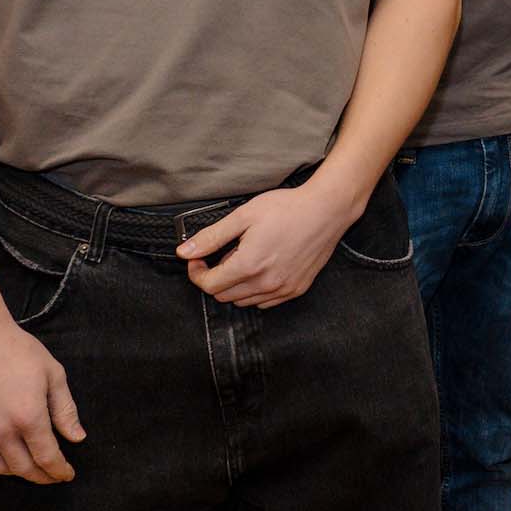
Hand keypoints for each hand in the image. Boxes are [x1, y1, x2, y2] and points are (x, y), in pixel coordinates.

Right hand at [0, 318, 83, 482]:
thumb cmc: (18, 350)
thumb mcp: (52, 374)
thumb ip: (65, 410)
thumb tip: (77, 438)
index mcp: (28, 417)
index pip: (47, 458)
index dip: (59, 471)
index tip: (67, 474)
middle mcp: (0, 430)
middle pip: (23, 469)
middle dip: (41, 476)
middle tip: (51, 475)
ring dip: (16, 471)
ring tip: (29, 465)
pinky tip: (3, 453)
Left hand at [177, 178, 365, 307]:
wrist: (327, 210)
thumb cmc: (288, 208)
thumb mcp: (244, 216)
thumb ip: (211, 237)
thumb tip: (184, 252)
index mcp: (249, 265)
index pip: (209, 286)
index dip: (197, 273)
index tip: (198, 258)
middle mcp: (265, 283)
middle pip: (224, 296)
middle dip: (215, 278)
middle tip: (221, 255)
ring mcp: (282, 289)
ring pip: (243, 301)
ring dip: (235, 285)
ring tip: (244, 259)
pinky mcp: (296, 289)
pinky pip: (265, 301)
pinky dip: (255, 290)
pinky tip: (261, 268)